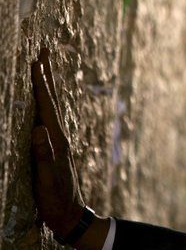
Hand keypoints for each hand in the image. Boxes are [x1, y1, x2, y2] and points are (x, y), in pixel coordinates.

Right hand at [31, 48, 84, 236]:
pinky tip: (44, 101)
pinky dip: (46, 102)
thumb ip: (43, 155)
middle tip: (44, 50)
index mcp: (57, 139)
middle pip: (53, 99)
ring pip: (53, 106)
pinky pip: (50, 116)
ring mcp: (59, 140)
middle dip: (47, 75)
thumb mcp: (46, 178)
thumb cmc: (55, 198)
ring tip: (43, 67)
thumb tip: (39, 129)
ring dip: (48, 85)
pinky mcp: (55, 147)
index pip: (47, 106)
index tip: (36, 62)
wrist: (71, 214)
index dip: (40, 84)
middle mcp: (60, 135)